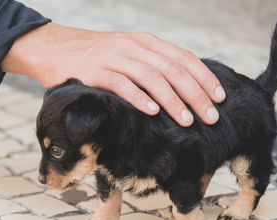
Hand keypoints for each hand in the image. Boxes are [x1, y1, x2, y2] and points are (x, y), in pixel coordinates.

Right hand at [1, 23, 224, 125]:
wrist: (56, 48)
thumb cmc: (97, 58)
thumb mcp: (128, 54)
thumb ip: (152, 65)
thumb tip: (182, 90)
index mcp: (146, 42)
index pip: (183, 58)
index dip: (204, 79)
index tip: (220, 99)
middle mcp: (134, 46)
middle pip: (173, 70)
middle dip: (196, 95)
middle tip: (211, 117)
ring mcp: (114, 57)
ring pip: (151, 77)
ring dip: (173, 100)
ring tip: (187, 121)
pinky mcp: (96, 72)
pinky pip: (121, 84)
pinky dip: (138, 97)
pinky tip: (152, 111)